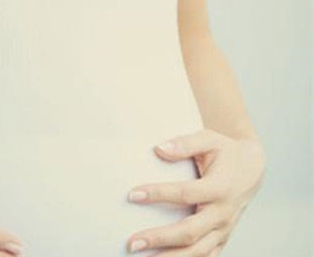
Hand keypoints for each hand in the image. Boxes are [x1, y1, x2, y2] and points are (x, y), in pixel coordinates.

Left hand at [125, 128, 266, 255]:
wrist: (251, 168)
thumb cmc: (225, 151)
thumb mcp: (209, 139)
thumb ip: (185, 143)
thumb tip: (159, 149)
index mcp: (220, 187)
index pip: (186, 193)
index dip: (159, 194)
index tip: (132, 195)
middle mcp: (223, 212)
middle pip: (190, 231)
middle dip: (160, 238)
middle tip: (132, 242)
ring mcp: (224, 228)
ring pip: (198, 251)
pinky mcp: (222, 237)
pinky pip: (207, 256)